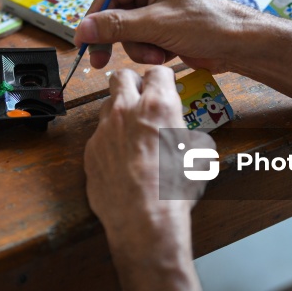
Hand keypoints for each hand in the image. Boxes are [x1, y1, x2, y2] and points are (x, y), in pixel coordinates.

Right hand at [74, 0, 260, 73]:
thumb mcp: (157, 24)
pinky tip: (167, 54)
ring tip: (159, 54)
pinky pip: (141, 42)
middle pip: (116, 15)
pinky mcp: (163, 28)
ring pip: (127, 33)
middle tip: (101, 61)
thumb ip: (118, 26)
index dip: (94, 18)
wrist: (240, 45)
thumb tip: (83, 29)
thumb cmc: (207, 24)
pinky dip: (150, 52)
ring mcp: (157, 9)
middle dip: (122, 39)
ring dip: (139, 48)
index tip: (82, 41)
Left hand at [84, 66, 213, 289]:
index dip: (162, 78)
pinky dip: (110, 140)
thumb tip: (195, 140)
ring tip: (132, 131)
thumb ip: (194, 137)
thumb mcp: (200, 157)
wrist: (143, 219)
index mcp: (158, 106)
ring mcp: (104, 130)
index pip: (156, 71)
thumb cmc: (174, 189)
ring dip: (119, 111)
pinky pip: (99, 135)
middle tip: (142, 97)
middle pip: (121, 76)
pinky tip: (121, 158)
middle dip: (132, 82)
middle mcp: (127, 111)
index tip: (165, 86)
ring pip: (107, 105)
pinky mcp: (91, 151)